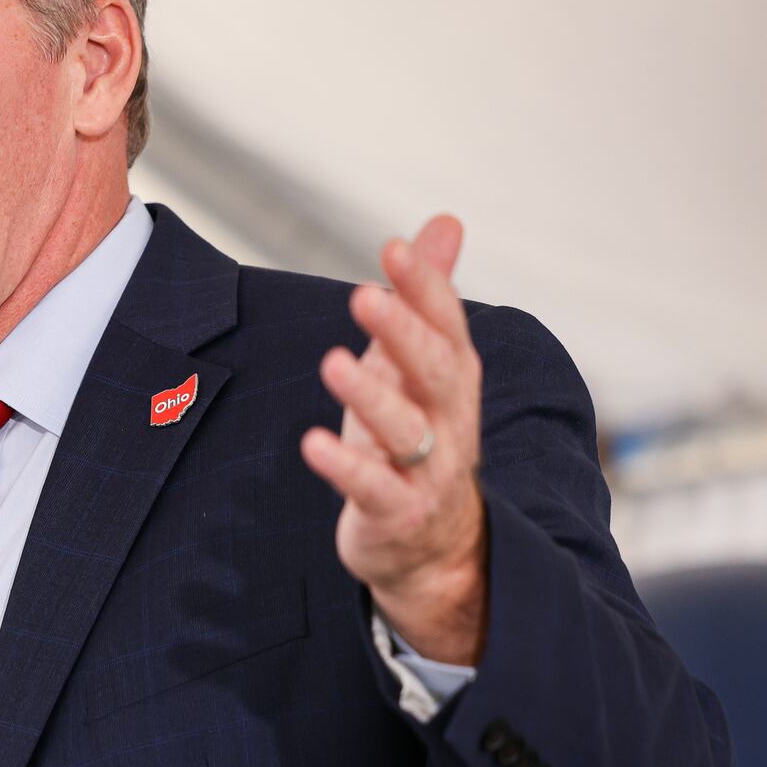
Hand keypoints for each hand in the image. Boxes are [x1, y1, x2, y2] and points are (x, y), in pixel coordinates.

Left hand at [299, 215, 487, 665]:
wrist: (437, 545)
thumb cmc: (418, 434)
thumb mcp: (420, 364)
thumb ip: (429, 296)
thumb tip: (447, 221)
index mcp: (453, 376)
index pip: (446, 324)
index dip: (424, 287)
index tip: (393, 247)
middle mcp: (449, 419)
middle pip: (432, 370)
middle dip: (402, 331)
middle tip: (364, 294)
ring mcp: (427, 469)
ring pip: (405, 428)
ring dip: (370, 396)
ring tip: (333, 362)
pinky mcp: (397, 512)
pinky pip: (373, 489)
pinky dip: (345, 468)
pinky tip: (313, 444)